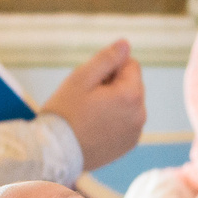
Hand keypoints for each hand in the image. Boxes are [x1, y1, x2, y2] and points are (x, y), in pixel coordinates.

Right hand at [42, 39, 145, 169]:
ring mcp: (135, 132)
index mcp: (131, 95)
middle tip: (88, 99)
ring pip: (129, 104)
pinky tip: (94, 127)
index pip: (130, 64)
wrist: (56, 153)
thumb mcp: (82, 77)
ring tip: (90, 114)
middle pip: (132, 84)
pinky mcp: (128, 145)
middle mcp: (140, 115)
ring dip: (114, 102)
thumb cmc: (66, 112)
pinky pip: (126, 122)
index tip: (91, 82)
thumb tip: (125, 44)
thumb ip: (106, 58)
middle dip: (113, 85)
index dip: (109, 68)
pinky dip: (114, 120)